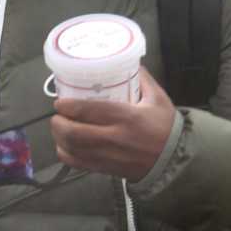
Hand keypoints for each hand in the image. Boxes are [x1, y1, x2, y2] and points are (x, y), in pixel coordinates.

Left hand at [50, 67, 176, 182]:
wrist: (173, 159)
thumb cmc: (165, 126)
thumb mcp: (158, 98)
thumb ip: (142, 78)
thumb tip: (127, 61)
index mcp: (127, 117)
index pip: (90, 111)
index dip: (69, 107)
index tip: (59, 102)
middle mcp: (115, 138)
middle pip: (74, 133)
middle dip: (58, 123)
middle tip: (57, 115)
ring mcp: (108, 156)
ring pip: (73, 149)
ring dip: (59, 138)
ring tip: (59, 128)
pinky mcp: (106, 169)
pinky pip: (78, 164)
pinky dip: (66, 155)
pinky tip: (65, 146)